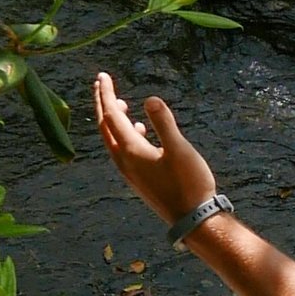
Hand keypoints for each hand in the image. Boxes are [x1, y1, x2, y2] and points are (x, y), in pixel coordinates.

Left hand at [94, 70, 218, 227]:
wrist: (193, 219)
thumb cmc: (189, 184)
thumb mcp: (180, 150)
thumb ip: (164, 123)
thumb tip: (150, 99)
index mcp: (131, 151)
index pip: (112, 116)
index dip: (107, 94)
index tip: (102, 76)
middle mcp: (124, 161)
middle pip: (105, 127)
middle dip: (102, 104)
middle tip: (100, 84)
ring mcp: (131, 172)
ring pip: (113, 140)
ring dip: (112, 120)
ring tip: (119, 104)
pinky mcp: (139, 179)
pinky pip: (123, 150)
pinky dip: (125, 135)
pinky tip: (139, 131)